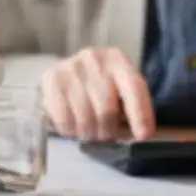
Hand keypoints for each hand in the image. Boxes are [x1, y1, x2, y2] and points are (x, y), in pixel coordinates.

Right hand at [41, 48, 155, 140]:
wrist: (65, 73)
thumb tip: (140, 134)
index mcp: (117, 60)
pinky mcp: (51, 79)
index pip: (134, 87)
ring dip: (88, 133)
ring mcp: (71, 68)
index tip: (144, 135)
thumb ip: (130, 108)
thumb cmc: (98, 86)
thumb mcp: (118, 90)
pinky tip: (72, 126)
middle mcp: (94, 59)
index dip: (140, 113)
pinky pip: (64, 119)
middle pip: (107, 109)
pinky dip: (70, 130)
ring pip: (85, 117)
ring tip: (88, 132)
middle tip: (104, 135)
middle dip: (107, 131)